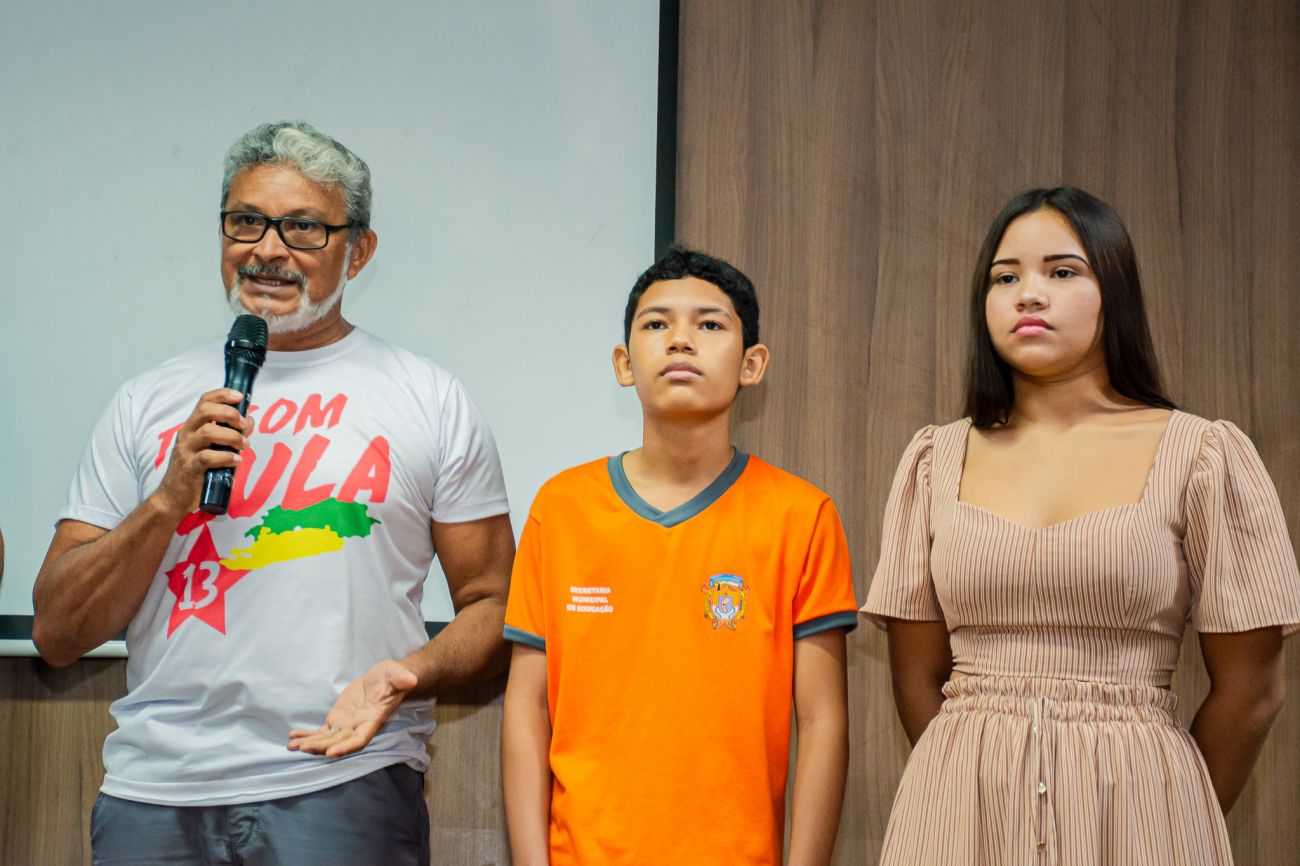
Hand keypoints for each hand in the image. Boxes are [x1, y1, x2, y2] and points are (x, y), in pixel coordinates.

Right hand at [153, 388, 251, 516]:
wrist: (173, 497)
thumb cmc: (196, 470)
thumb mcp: (211, 447)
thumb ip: (229, 433)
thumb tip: (249, 420)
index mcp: (192, 426)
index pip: (204, 401)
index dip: (222, 395)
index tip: (239, 397)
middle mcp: (187, 434)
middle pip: (205, 411)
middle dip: (229, 413)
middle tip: (243, 425)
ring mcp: (187, 450)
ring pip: (208, 432)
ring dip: (232, 436)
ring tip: (244, 445)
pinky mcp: (190, 468)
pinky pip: (208, 457)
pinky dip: (226, 457)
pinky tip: (236, 460)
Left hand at [287, 660, 418, 757]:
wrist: (384, 679)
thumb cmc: (392, 678)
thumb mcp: (397, 674)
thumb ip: (402, 678)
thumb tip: (410, 679)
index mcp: (372, 721)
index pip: (359, 739)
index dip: (345, 747)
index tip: (331, 753)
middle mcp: (358, 727)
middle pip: (338, 743)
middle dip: (321, 746)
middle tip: (303, 748)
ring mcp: (346, 725)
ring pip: (327, 739)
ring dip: (310, 744)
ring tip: (292, 746)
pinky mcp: (337, 719)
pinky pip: (321, 731)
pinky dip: (308, 734)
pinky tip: (293, 737)